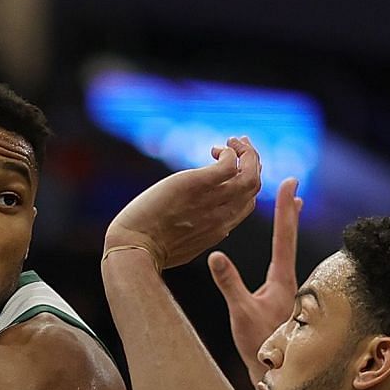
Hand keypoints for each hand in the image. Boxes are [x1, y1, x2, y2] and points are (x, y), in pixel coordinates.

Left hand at [104, 137, 263, 271]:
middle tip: (239, 145)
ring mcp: (212, 201)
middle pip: (253, 186)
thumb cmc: (149, 248)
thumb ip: (197, 230)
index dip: (247, 182)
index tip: (236, 167)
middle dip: (253, 161)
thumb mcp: (183, 242)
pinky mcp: (197, 185)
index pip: (247, 203)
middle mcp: (222, 216)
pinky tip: (216, 149)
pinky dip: (230, 153)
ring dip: (247, 153)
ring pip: (250, 175)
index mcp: (219, 230)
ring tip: (233, 141)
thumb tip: (195, 223)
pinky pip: (229, 165)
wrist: (135, 248)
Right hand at [207, 176, 302, 375]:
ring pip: (288, 253)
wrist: (274, 373)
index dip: (284, 207)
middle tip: (294, 189)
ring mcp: (286, 293)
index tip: (289, 182)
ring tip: (291, 211)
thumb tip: (215, 255)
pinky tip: (277, 256)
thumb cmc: (259, 345)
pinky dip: (281, 250)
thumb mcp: (241, 312)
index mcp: (281, 280)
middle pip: (290, 239)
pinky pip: (281, 267)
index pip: (283, 236)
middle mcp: (288, 283)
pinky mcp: (281, 303)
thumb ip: (229, 283)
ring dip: (288, 230)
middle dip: (289, 213)